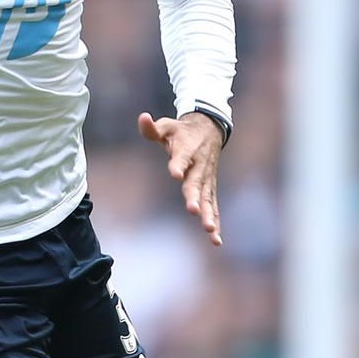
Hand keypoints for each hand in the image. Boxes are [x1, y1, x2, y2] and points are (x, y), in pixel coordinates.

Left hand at [138, 112, 224, 246]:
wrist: (209, 129)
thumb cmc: (181, 131)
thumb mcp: (166, 126)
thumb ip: (152, 127)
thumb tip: (142, 118)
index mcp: (187, 150)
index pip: (182, 158)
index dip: (178, 165)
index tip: (175, 174)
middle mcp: (199, 166)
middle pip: (196, 183)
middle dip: (194, 197)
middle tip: (193, 210)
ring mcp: (206, 179)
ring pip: (208, 198)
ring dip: (209, 214)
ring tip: (210, 230)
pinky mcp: (209, 187)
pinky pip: (213, 206)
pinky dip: (216, 220)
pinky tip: (216, 240)